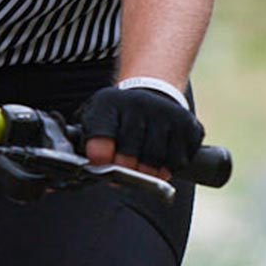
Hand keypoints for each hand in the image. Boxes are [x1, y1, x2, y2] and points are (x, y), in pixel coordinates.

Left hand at [77, 85, 202, 180]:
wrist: (153, 91)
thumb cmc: (119, 115)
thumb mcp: (96, 118)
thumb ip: (85, 144)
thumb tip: (76, 174)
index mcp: (109, 104)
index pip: (99, 142)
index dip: (100, 160)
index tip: (102, 165)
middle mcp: (139, 105)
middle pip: (129, 157)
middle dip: (126, 170)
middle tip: (126, 170)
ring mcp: (167, 114)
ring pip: (155, 162)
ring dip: (148, 172)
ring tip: (143, 168)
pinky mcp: (189, 125)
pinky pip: (179, 161)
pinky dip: (170, 167)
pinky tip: (162, 158)